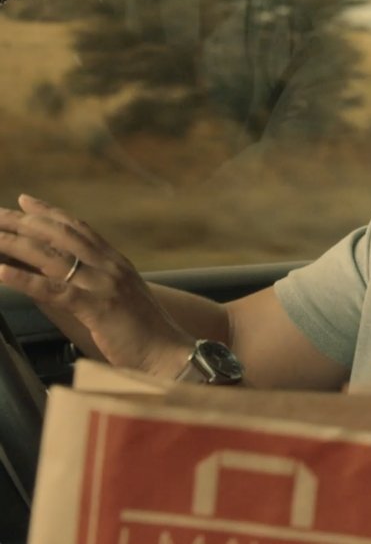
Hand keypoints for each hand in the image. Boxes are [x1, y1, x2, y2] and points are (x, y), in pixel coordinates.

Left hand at [0, 194, 193, 375]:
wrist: (170, 353)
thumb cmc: (146, 334)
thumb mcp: (121, 300)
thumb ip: (97, 285)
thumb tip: (64, 280)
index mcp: (117, 263)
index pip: (79, 228)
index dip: (50, 212)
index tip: (25, 201)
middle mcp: (110, 266)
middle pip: (59, 235)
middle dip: (23, 222)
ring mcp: (104, 285)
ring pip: (51, 257)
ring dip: (14, 244)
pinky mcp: (97, 308)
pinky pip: (53, 290)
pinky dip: (24, 279)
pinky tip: (1, 271)